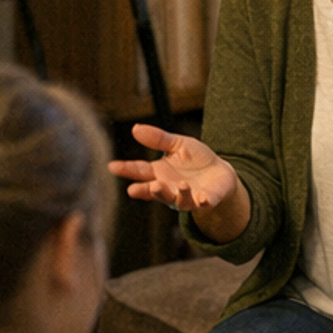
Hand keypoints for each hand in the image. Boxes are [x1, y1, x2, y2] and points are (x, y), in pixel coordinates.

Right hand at [108, 124, 237, 211]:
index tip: (112, 166)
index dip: (126, 169)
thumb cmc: (196, 159)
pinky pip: (201, 203)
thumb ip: (158, 139)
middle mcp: (169, 188)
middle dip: (146, 191)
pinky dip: (201, 202)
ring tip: (176, 184)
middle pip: (154, 191)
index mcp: (159, 173)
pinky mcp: (204, 201)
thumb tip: (135, 128)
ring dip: (173, 195)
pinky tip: (202, 199)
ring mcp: (186, 197)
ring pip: (176, 200)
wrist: (221, 173)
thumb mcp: (178, 144)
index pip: (140, 171)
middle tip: (134, 189)